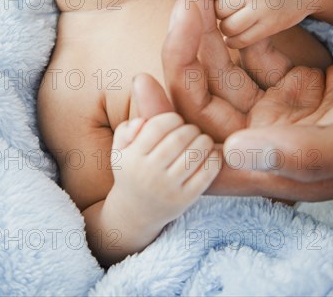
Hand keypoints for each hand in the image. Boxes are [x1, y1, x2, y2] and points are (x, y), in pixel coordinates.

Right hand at [111, 111, 219, 226]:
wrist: (134, 213)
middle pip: (178, 139)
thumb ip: (125, 130)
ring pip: (194, 155)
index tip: (176, 121)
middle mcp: (149, 174)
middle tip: (192, 130)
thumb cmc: (131, 172)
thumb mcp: (119, 151)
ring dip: (204, 141)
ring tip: (203, 140)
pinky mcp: (185, 200)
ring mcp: (168, 189)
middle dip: (190, 129)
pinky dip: (214, 159)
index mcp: (133, 158)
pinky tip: (212, 153)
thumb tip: (142, 121)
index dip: (172, 118)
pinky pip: (206, 175)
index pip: (157, 127)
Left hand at [159, 0, 332, 199]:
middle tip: (183, 0)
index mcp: (269, 168)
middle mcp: (263, 140)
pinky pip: (253, 56)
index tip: (145, 82)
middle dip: (185, 49)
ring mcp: (276, 111)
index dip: (167, 122)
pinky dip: (238, 31)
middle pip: (204, 98)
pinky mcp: (292, 87)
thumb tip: (232, 151)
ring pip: (224, 70)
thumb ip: (299, 155)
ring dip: (205, 30)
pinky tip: (224, 3)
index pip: (200, 151)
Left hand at [208, 0, 320, 47]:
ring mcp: (264, 8)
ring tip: (232, 20)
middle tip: (227, 10)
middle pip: (217, 8)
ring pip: (226, 26)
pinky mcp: (272, 26)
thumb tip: (189, 5)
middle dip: (216, 12)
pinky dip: (233, 40)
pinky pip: (240, 40)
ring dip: (224, 27)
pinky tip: (236, 34)